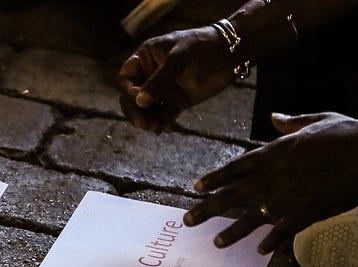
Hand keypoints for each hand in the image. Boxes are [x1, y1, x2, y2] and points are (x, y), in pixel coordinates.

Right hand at [116, 26, 238, 133]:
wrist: (233, 53)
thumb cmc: (203, 47)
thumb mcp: (179, 59)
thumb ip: (159, 80)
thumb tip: (139, 102)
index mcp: (145, 58)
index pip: (125, 78)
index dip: (128, 91)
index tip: (139, 101)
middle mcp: (151, 74)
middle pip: (132, 97)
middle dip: (136, 111)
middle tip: (143, 124)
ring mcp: (164, 89)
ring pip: (146, 109)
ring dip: (148, 120)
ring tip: (156, 129)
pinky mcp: (176, 101)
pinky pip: (163, 115)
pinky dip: (163, 123)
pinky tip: (167, 128)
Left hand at [184, 112, 357, 253]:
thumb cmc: (350, 134)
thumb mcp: (318, 120)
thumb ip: (291, 122)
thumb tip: (274, 116)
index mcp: (277, 151)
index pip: (237, 167)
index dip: (215, 178)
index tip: (195, 187)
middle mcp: (277, 175)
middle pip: (235, 194)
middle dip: (208, 208)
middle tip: (187, 220)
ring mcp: (291, 195)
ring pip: (254, 217)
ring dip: (233, 231)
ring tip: (215, 243)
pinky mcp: (309, 211)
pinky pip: (284, 230)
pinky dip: (272, 241)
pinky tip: (259, 251)